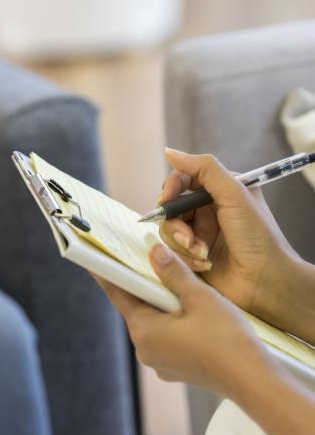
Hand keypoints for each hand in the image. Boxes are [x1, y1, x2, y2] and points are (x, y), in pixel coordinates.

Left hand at [97, 244, 274, 398]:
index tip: (95, 258)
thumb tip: (153, 250)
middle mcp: (145, 349)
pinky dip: (170, 317)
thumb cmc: (226, 339)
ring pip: (153, 320)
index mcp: (144, 331)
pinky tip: (185, 305)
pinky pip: (166, 334)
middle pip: (136, 306)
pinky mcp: (176, 366)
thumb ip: (172, 272)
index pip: (118, 294)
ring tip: (168, 277)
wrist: (255, 381)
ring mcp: (160, 361)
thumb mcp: (198, 297)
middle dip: (141, 283)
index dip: (108, 274)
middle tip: (139, 258)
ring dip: (159, 300)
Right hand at [157, 149, 300, 320]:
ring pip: (168, 229)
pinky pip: (173, 250)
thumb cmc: (258, 237)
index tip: (167, 199)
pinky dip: (185, 257)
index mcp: (219, 191)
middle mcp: (207, 210)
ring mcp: (199, 233)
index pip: (182, 180)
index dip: (170, 188)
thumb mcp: (235, 194)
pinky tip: (204, 264)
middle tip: (187, 236)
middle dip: (175, 222)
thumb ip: (204, 169)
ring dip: (182, 242)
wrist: (267, 283)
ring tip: (201, 253)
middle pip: (170, 206)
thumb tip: (170, 152)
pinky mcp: (192, 254)